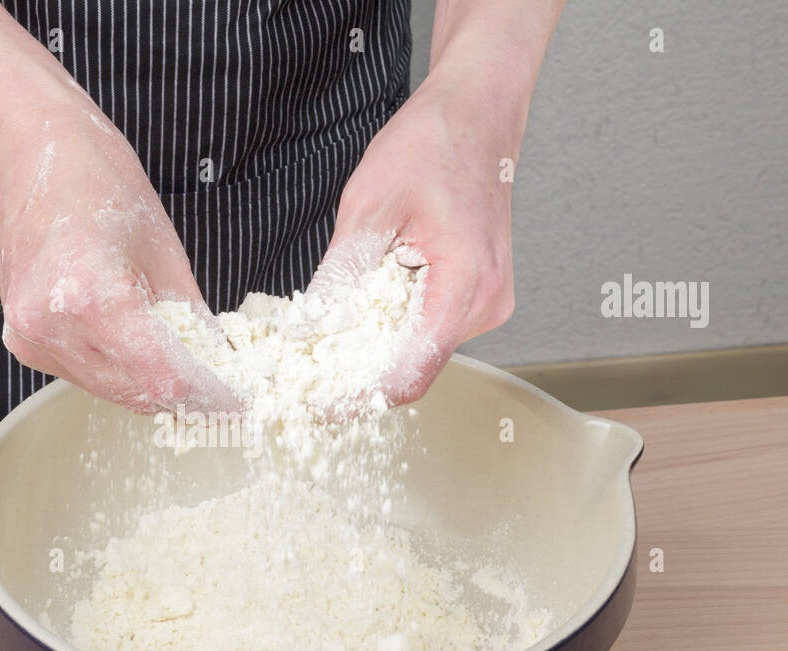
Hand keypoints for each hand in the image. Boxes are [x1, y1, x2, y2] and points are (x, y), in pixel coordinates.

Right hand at [0, 102, 238, 414]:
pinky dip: (117, 368)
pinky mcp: (23, 342)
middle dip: (183, 392)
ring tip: (176, 352)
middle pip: (136, 392)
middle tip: (216, 380)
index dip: (207, 393)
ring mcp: (31, 338)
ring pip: (111, 390)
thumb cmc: (95, 180)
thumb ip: (192, 318)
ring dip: (149, 382)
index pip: (163, 376)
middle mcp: (53, 327)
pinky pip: (85, 375)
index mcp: (91, 297)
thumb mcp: (165, 249)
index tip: (237, 399)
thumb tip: (219, 364)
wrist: (25, 154)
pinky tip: (132, 338)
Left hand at [317, 85, 516, 407]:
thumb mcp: (369, 206)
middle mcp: (485, 304)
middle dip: (356, 374)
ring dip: (372, 348)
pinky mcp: (475, 295)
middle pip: (413, 368)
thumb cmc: (434, 143)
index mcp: (466, 285)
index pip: (411, 374)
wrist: (478, 110)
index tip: (316, 403)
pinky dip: (389, 326)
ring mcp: (485, 302)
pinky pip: (427, 326)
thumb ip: (340, 275)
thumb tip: (305, 331)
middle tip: (302, 372)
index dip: (358, 398)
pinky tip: (360, 308)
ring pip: (418, 349)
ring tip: (326, 334)